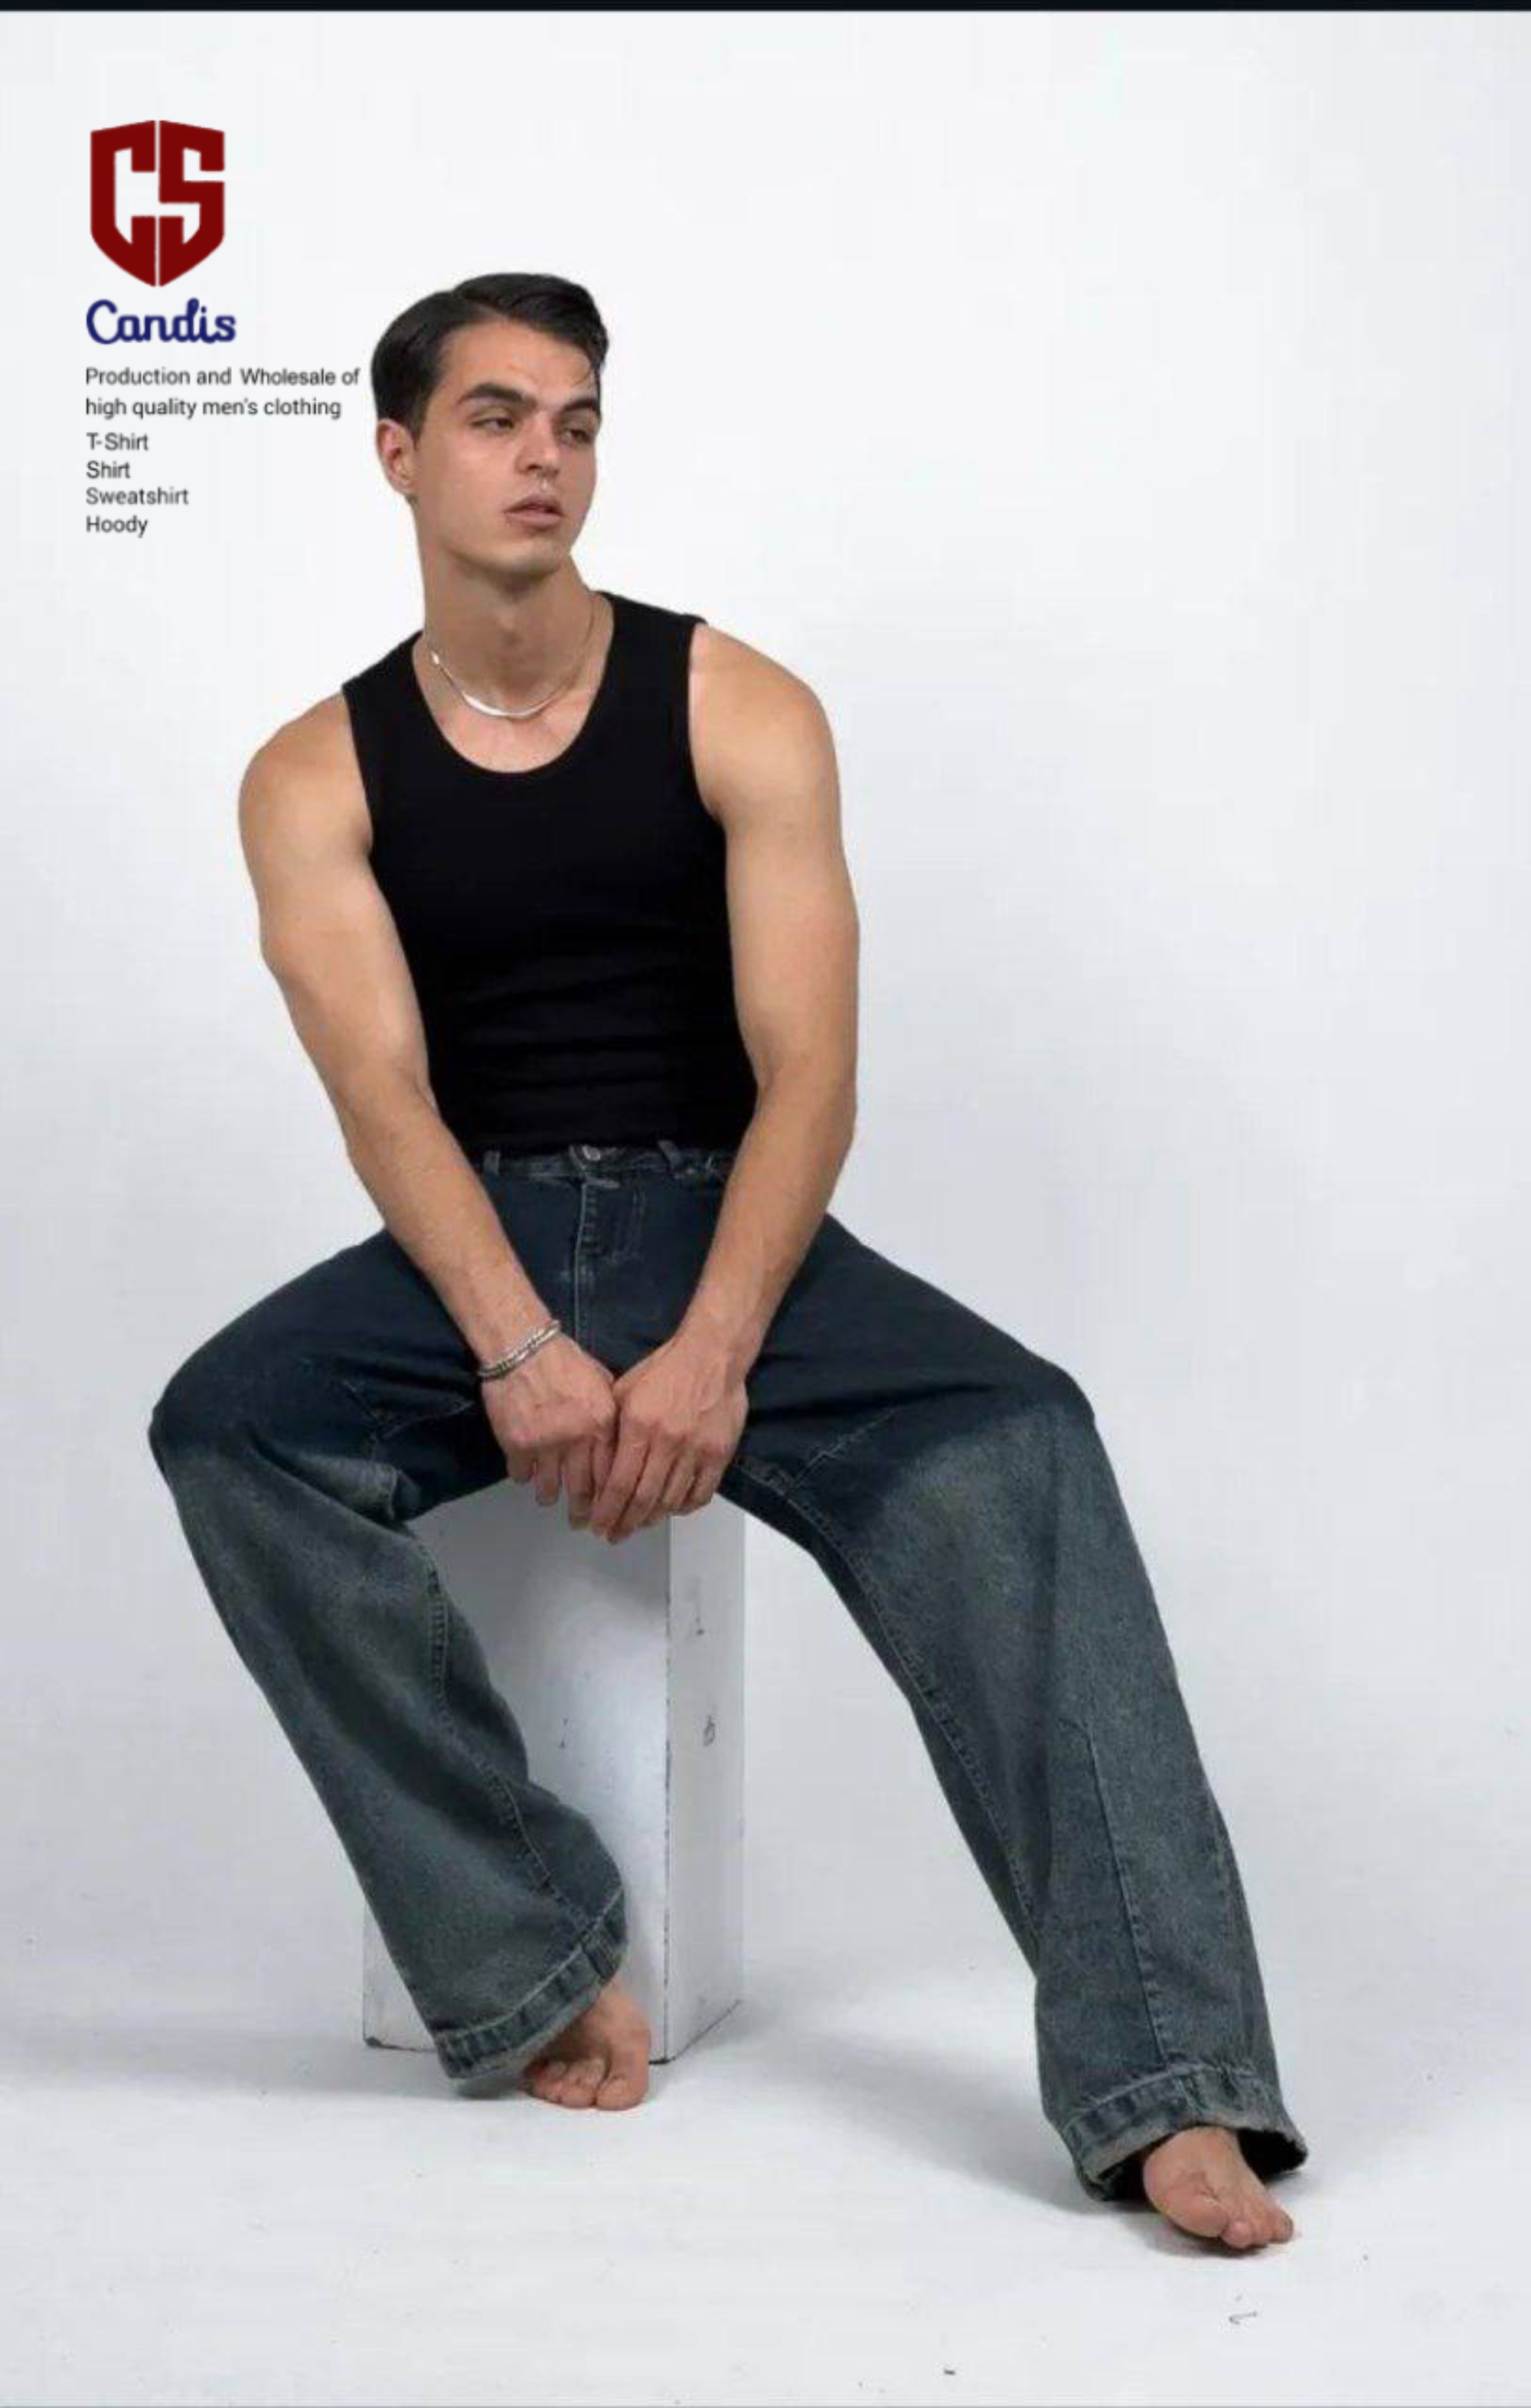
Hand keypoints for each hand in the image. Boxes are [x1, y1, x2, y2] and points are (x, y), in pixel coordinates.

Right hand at [479, 1330, 619, 1527]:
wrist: (522, 1347)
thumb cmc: (565, 1361)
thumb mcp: (601, 1384)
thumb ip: (610, 1418)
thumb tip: (618, 1447)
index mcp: (601, 1425)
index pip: (610, 1475)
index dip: (609, 1499)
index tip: (607, 1512)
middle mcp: (576, 1440)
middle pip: (582, 1491)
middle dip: (582, 1513)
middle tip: (580, 1523)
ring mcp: (545, 1445)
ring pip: (549, 1489)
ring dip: (550, 1496)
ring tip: (550, 1498)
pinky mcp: (516, 1445)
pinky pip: (521, 1475)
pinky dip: (524, 1477)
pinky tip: (527, 1473)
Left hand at [587, 1328, 748, 1542]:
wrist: (711, 1355)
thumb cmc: (665, 1370)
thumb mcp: (625, 1391)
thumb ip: (613, 1429)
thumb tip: (599, 1467)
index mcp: (639, 1426)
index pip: (618, 1483)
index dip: (606, 1510)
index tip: (597, 1525)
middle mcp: (667, 1441)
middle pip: (643, 1499)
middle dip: (624, 1523)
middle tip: (614, 1535)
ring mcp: (696, 1449)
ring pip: (671, 1501)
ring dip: (652, 1519)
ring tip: (639, 1524)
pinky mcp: (720, 1453)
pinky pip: (700, 1494)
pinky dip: (684, 1508)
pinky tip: (672, 1509)